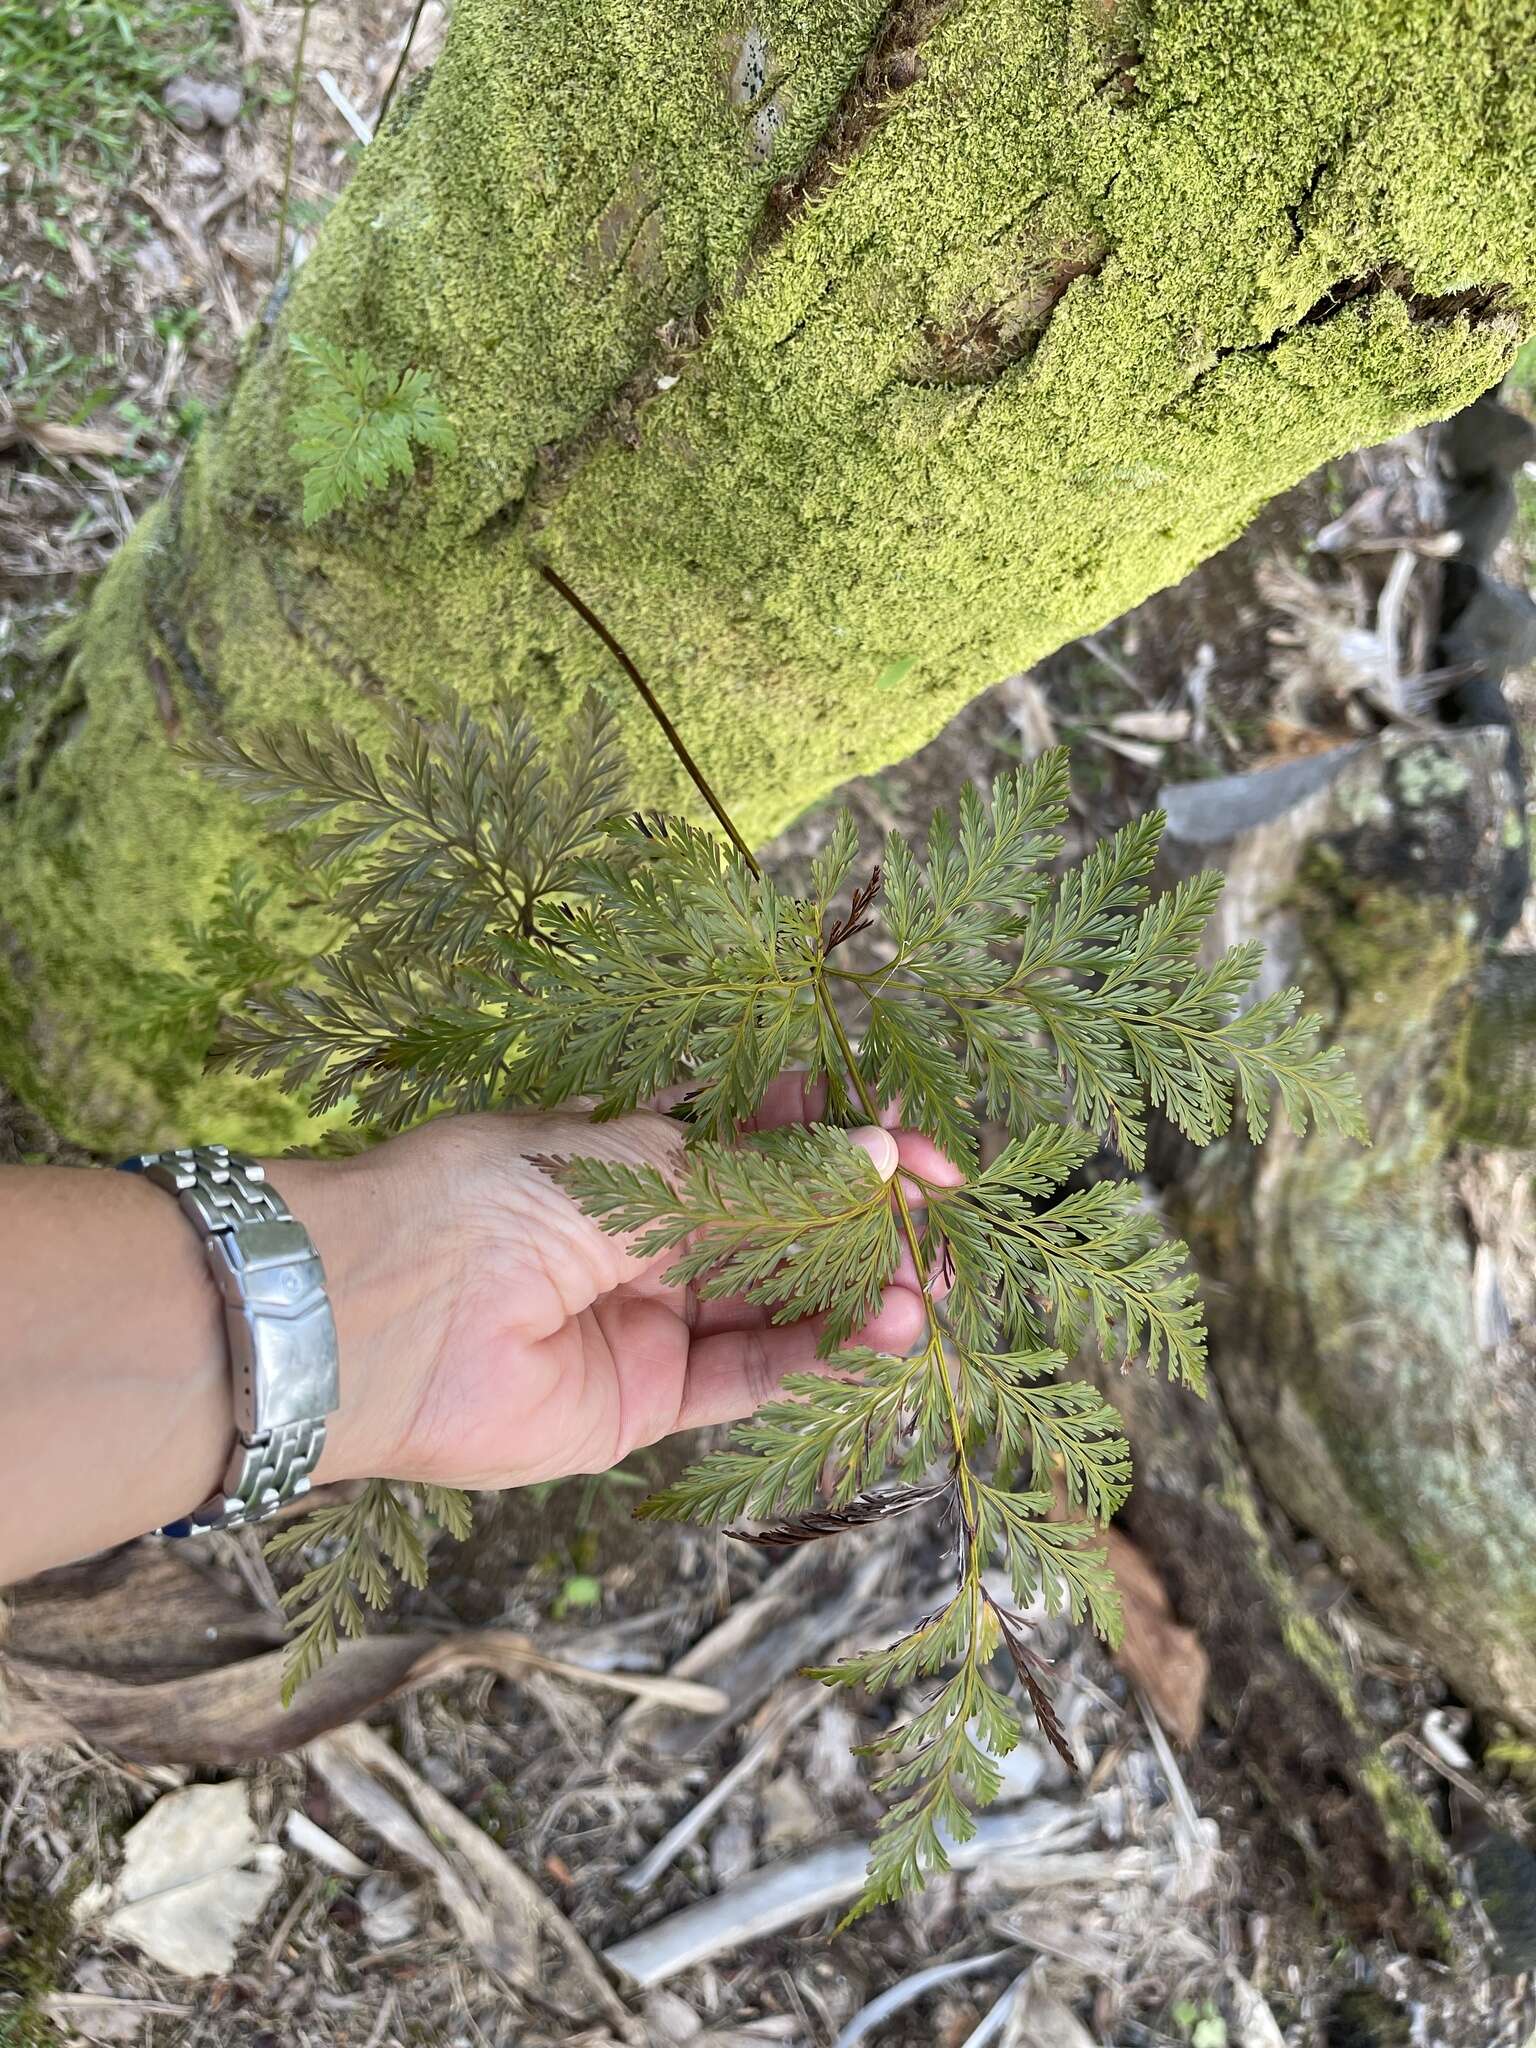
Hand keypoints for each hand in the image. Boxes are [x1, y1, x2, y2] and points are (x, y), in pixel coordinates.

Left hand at [289, 1076, 957, 1492]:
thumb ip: (750, 1175)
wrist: (370, 1317)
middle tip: (941, 1226)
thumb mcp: (627, 1163)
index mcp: (631, 1150)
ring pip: (778, 1303)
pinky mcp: (643, 1399)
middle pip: (783, 1226)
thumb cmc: (477, 1201)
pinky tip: (877, 1332)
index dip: (844, 1139)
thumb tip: (870, 1156)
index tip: (917, 1143)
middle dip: (868, 1223)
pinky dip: (815, 1355)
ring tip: (926, 1289)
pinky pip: (746, 1377)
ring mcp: (648, 1317)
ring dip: (857, 1294)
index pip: (763, 1139)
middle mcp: (645, 1234)